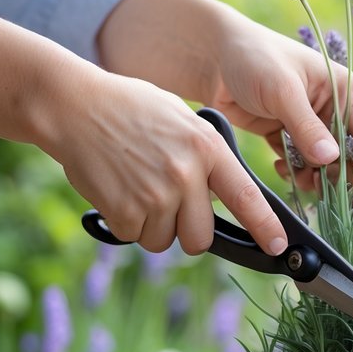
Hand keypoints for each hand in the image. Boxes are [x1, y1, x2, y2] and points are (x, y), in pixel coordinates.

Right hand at [52, 68, 292, 256]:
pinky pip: (134, 236)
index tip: (277, 245)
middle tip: (168, 206)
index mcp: (206, 148)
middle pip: (200, 237)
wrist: (74, 106)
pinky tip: (117, 190)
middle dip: (185, 231)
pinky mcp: (124, 211)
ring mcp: (155, 195)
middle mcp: (186, 174)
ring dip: (151, 225)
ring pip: (164, 240)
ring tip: (136, 187)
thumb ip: (205, 157)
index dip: (265, 226)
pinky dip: (125, 222)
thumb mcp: (181, 120)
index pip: (246, 197)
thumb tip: (221, 198)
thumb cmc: (129, 110)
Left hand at [207, 9, 352, 201]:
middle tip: (328, 195)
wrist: (212, 57)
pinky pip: (303, 166)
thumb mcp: (283, 90)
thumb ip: (306, 126)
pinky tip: (280, 166)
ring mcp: (312, 126)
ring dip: (318, 179)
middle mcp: (335, 111)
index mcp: (347, 91)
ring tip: (300, 179)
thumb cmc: (253, 57)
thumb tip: (329, 159)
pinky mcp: (289, 138)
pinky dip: (296, 173)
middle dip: (346, 180)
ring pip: (329, 166)